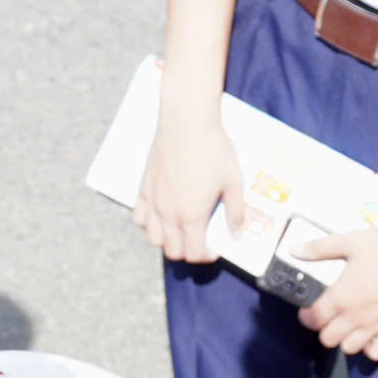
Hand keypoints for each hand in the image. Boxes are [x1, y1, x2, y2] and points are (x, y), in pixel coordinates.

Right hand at [135, 105, 245, 263]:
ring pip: (153, 238)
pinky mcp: (144, 187)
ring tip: (181, 230)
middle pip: (172, 251)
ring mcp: (153, 201)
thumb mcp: (234, 182)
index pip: (193, 254)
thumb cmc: (213, 149)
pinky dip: (149, 223)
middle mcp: (168, 213)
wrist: (187, 121)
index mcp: (192, 215)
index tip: (215, 248)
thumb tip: (237, 234)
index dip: (206, 256)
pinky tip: (162, 215)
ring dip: (167, 240)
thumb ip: (236, 212)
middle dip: (188, 251)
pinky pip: (139, 217)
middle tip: (200, 241)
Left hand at [295, 216, 377, 360]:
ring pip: (349, 348)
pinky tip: (371, 334)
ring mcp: (377, 326)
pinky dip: (370, 348)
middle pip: (328, 338)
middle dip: (324, 328)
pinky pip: (376, 353)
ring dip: (345, 339)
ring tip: (350, 325)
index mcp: (342, 296)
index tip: (308, 311)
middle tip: (329, 317)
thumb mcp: (351, 241)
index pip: (314, 319)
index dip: (306, 317)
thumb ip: (319, 248)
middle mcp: (357, 316)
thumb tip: (294, 249)